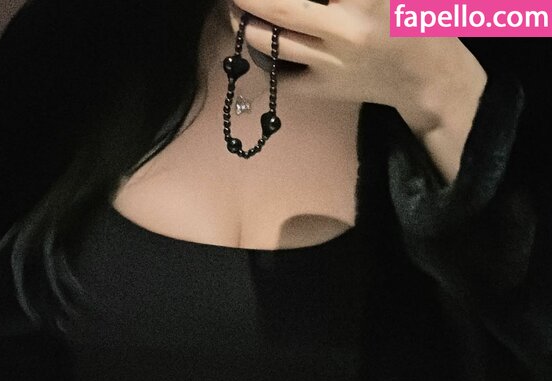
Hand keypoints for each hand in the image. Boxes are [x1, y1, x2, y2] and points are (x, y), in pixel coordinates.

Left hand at [232, 0, 484, 131]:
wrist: (427, 76)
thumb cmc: (408, 16)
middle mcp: (344, 30)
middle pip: (277, 8)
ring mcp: (331, 63)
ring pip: (270, 42)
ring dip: (244, 22)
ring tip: (237, 9)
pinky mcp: (324, 90)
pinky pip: (280, 76)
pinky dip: (262, 58)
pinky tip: (259, 42)